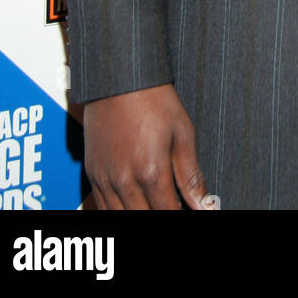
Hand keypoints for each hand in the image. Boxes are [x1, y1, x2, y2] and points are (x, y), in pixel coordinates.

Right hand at [83, 84, 214, 209]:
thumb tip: (205, 206)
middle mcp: (124, 180)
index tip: (190, 213)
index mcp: (151, 171)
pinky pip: (102, 207)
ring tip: (155, 206)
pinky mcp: (93, 173)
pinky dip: (118, 212)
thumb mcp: (182, 133)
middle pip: (144, 220)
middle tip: (173, 206)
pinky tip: (133, 205)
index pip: (168, 215)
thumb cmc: (152, 99)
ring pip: (121, 219)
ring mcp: (105, 178)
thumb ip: (191, 176)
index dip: (182, 217)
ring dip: (140, 216)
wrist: (120, 77)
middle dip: (162, 216)